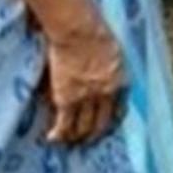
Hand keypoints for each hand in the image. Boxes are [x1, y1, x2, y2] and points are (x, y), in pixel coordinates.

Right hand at [39, 18, 127, 145]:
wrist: (79, 29)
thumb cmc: (94, 30)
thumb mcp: (113, 51)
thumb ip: (111, 68)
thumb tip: (104, 73)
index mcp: (121, 82)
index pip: (120, 111)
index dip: (112, 122)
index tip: (106, 127)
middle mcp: (107, 95)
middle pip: (102, 124)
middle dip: (94, 135)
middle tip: (87, 142)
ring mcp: (87, 98)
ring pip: (82, 127)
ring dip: (75, 137)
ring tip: (69, 142)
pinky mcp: (67, 99)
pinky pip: (64, 124)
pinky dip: (58, 134)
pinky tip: (51, 138)